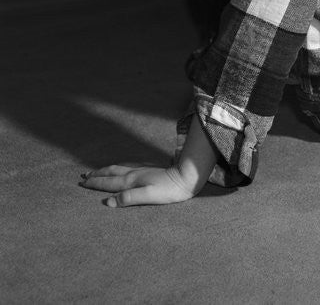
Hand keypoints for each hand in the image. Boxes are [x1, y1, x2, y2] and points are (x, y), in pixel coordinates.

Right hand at [79, 163, 198, 207]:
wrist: (187, 177)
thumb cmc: (170, 190)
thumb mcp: (149, 197)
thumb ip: (128, 199)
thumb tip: (107, 202)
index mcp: (132, 181)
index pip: (108, 183)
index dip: (94, 183)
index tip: (81, 183)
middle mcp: (134, 173)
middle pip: (111, 173)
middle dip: (97, 175)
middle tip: (83, 176)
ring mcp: (142, 170)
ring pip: (118, 169)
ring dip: (105, 170)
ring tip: (97, 171)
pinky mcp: (149, 170)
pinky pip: (126, 168)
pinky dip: (117, 169)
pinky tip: (120, 169)